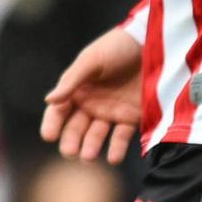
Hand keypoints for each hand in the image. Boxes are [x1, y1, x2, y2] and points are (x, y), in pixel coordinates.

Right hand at [40, 25, 143, 162]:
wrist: (152, 43)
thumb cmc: (117, 47)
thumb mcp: (91, 60)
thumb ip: (71, 81)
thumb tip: (48, 100)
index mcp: (77, 90)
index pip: (59, 111)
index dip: (52, 124)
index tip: (49, 136)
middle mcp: (91, 104)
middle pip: (76, 127)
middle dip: (71, 140)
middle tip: (70, 152)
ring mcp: (111, 112)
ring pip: (96, 135)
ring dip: (91, 146)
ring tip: (88, 157)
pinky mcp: (131, 117)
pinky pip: (121, 136)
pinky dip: (116, 148)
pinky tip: (113, 158)